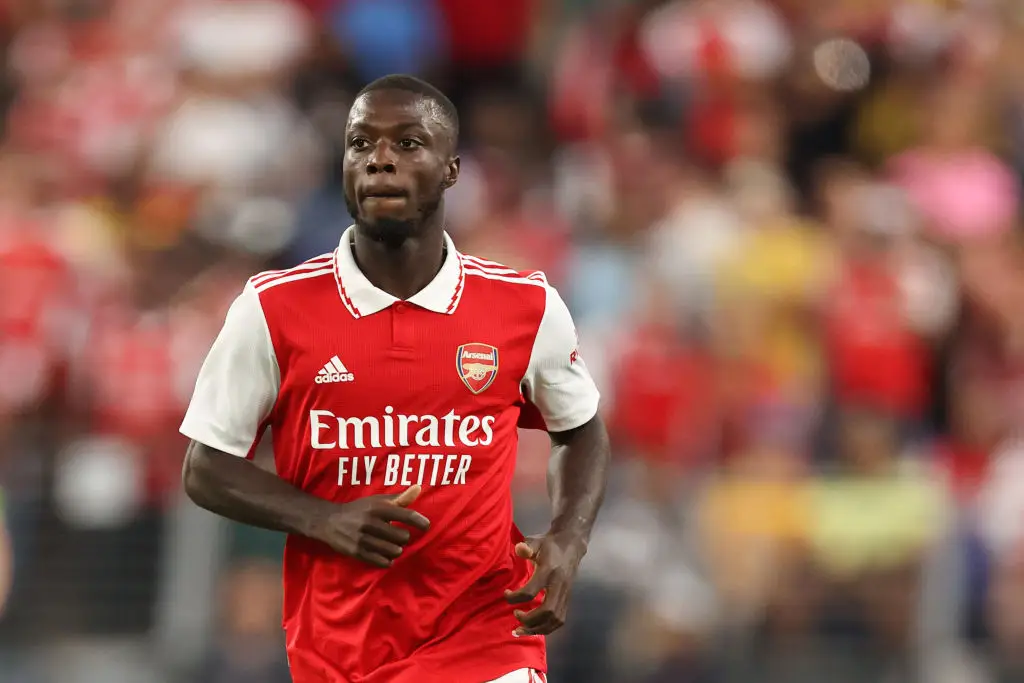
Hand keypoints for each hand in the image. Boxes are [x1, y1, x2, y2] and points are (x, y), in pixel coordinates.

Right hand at [313, 485, 429, 567]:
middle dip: (403, 537)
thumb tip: (419, 488)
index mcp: (378, 507)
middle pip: (402, 537)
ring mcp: (363, 538)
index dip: (420, 522)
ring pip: (394, 551)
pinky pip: (382, 562)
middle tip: (398, 536)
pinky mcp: (357, 552)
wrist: (329, 521)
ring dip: (396, 550)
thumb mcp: (377, 501)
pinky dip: (387, 561)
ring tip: (393, 546)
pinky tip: (385, 556)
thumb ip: (400, 498)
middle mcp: (370, 522)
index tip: (426, 526)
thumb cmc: (359, 510)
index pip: (406, 515)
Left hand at [504, 532, 585, 635]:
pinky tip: (535, 628)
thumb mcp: (536, 541)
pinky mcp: (568, 599)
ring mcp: (565, 593)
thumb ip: (526, 546)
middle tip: (515, 616)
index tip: (506, 594)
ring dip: (538, 629)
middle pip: (547, 611)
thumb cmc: (549, 544)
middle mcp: (559, 585)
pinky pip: (560, 620)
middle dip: (529, 620)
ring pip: (555, 619)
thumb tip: (519, 549)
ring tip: (522, 629)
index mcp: (548, 571)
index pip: (530, 591)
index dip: (515, 597)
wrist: (571, 545)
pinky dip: (547, 628)